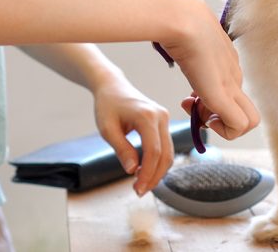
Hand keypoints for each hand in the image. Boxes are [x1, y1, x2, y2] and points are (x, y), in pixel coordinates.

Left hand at [92, 73, 172, 196]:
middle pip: (166, 154)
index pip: (154, 151)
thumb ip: (121, 149)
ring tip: (140, 184)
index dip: (147, 173)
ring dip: (158, 171)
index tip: (137, 189)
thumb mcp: (107, 129)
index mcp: (147, 116)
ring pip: (169, 152)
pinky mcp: (164, 122)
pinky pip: (166, 146)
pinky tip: (145, 171)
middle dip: (154, 176)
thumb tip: (132, 170)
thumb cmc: (107, 106)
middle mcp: (161, 116)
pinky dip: (158, 162)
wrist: (113, 87)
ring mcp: (165, 118)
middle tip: (139, 191)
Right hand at [159, 0, 259, 139]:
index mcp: (227, 63)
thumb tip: (180, 48)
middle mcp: (235, 75)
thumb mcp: (186, 41)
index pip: (231, 92)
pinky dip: (224, 130)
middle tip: (196, 109)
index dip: (213, 103)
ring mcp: (233, 85)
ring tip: (197, 110)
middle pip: (246, 110)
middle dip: (221, 119)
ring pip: (250, 122)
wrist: (183, 18)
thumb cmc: (179, 25)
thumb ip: (189, 50)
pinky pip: (240, 125)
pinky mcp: (225, 95)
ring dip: (223, 127)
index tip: (190, 98)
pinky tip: (202, 114)